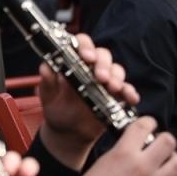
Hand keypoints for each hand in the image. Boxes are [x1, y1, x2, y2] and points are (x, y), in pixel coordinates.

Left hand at [36, 33, 138, 167]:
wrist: (68, 132)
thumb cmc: (56, 107)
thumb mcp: (47, 94)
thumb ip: (47, 80)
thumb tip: (46, 67)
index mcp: (73, 61)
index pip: (82, 44)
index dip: (86, 46)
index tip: (86, 56)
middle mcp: (91, 68)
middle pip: (103, 55)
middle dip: (103, 64)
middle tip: (100, 77)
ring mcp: (106, 81)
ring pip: (117, 70)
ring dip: (116, 77)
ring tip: (112, 87)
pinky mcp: (116, 96)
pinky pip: (127, 90)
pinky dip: (130, 92)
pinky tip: (129, 97)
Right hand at [64, 116, 176, 175]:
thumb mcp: (102, 162)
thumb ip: (121, 153)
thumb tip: (134, 148)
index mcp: (123, 153)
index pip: (143, 126)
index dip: (149, 122)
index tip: (149, 124)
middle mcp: (142, 166)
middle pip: (168, 142)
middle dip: (166, 140)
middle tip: (161, 144)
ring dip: (174, 161)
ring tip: (169, 162)